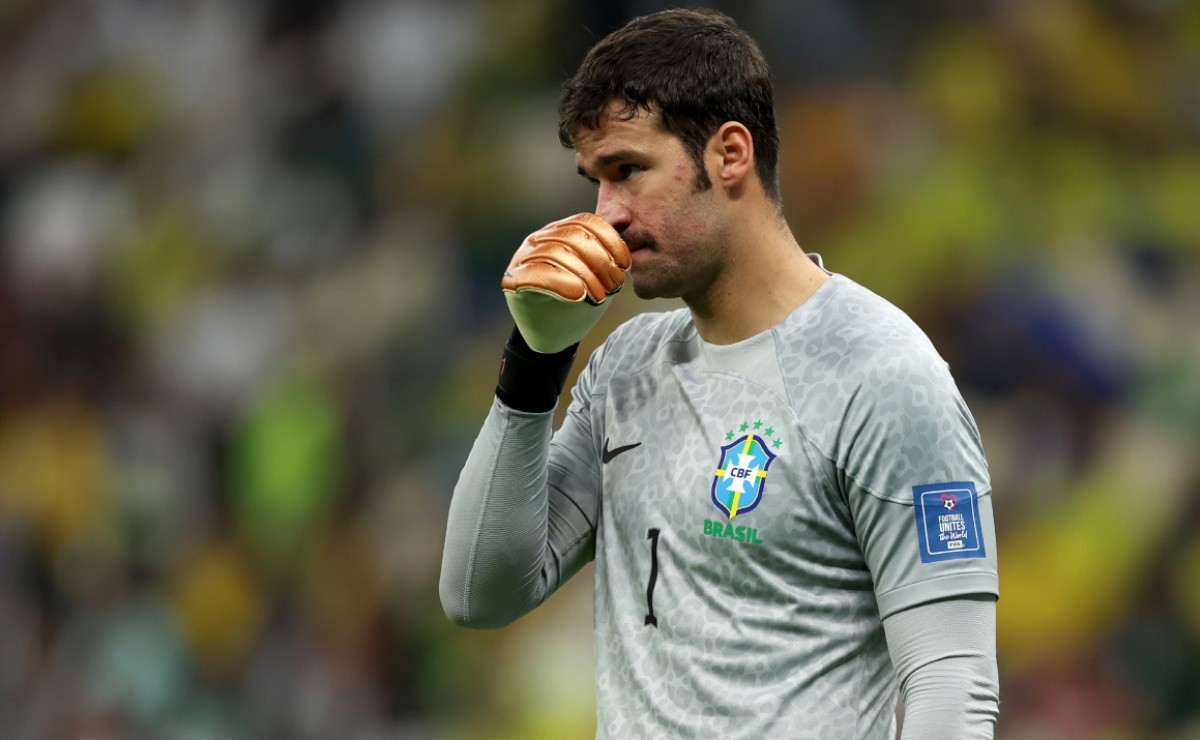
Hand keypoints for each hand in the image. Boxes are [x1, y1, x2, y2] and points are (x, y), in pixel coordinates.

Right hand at [502, 213, 631, 352]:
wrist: (553, 335)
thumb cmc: (577, 304)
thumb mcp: (599, 277)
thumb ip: (607, 257)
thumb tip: (625, 236)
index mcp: (560, 231)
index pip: (585, 222)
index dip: (610, 240)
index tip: (625, 264)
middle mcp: (539, 239)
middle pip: (572, 236)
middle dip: (600, 261)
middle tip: (614, 285)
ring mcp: (523, 257)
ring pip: (556, 252)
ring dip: (585, 274)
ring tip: (599, 296)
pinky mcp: (514, 279)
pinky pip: (538, 273)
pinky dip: (561, 282)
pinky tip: (578, 294)